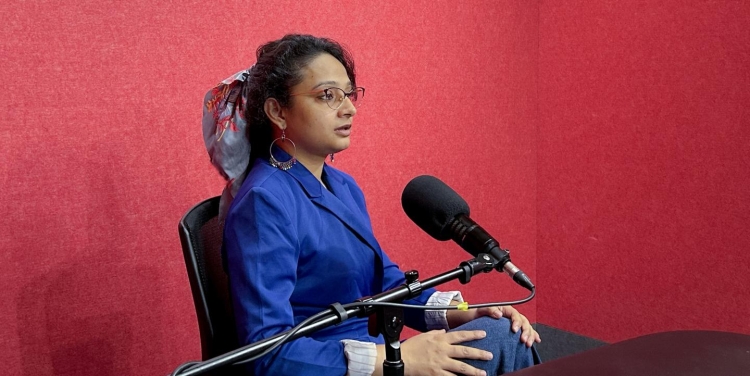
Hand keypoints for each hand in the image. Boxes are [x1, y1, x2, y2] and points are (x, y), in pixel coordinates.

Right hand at [375, 330, 492, 375]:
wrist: (401, 360)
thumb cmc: (411, 347)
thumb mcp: (423, 336)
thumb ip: (435, 333)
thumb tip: (443, 331)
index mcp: (440, 340)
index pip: (460, 335)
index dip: (473, 334)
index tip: (483, 334)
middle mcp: (443, 351)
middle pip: (465, 352)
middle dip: (479, 353)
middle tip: (490, 355)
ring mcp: (440, 363)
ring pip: (461, 367)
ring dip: (474, 371)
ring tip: (483, 373)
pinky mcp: (437, 374)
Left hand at [478, 306, 540, 347]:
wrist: (475, 319)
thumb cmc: (478, 313)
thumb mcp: (481, 309)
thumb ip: (490, 310)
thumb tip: (499, 314)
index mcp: (506, 309)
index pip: (515, 314)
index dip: (516, 322)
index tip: (514, 330)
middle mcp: (512, 315)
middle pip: (524, 321)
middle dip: (525, 331)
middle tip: (523, 340)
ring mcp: (515, 322)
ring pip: (527, 327)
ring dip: (530, 335)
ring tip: (528, 344)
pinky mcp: (515, 329)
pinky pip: (527, 331)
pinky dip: (533, 335)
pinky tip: (536, 340)